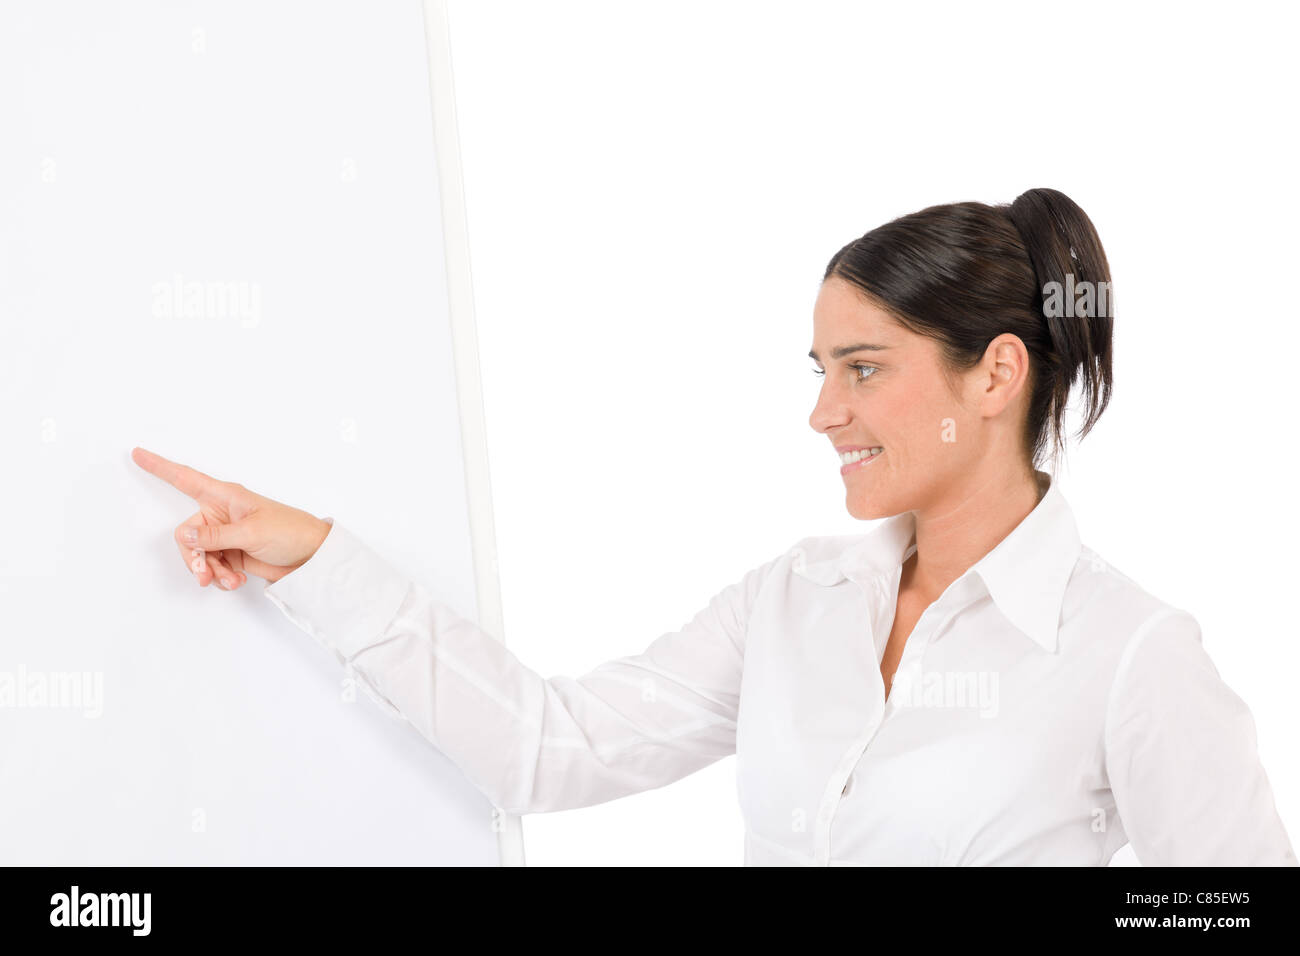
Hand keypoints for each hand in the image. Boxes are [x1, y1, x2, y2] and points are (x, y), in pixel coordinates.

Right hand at [131, 446, 331, 587]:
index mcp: (225, 496)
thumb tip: (182, 536)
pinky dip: (220, 577)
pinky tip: (235, 581)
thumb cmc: (289, 532)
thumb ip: (214, 536)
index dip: (160, 466)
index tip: (138, 453)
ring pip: (198, 555)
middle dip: (194, 558)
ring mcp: (226, 536)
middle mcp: (221, 514)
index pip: (185, 478)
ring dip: (210, 571)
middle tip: (205, 575)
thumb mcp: (250, 532)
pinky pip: (212, 567)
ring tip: (229, 580)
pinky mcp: (232, 554)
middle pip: (187, 535)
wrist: (313, 557)